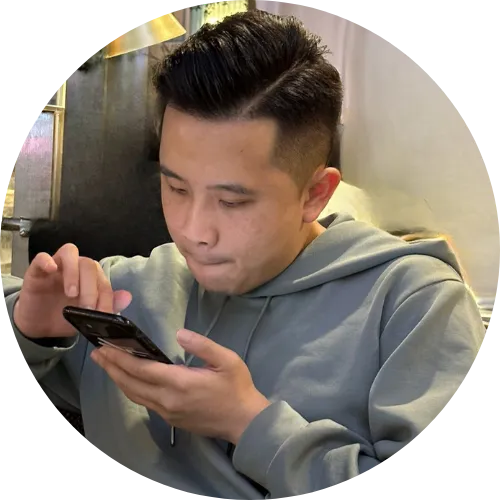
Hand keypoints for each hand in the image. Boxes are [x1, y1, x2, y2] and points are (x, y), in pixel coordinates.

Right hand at [14, 243, 131, 338]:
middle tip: (87, 307)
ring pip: (70, 253)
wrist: (39, 326)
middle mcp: (76, 268)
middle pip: (89, 264)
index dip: (106, 298)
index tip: (102, 314)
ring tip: (72, 294)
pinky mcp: (36, 270)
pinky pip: (42, 257)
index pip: (103, 281)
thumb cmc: (65, 318)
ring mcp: (57, 266)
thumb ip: (107, 306)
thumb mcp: (88, 317)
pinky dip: (47, 261)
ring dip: (74, 272)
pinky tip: (51, 270)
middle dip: (91, 288)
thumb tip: (127, 297)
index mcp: (91, 279)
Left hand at [91, 328, 270, 443]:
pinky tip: (128, 381)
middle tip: (96, 354)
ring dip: (118, 380)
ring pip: (134, 395)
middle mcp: (168, 400)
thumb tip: (180, 333)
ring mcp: (167, 411)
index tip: (104, 347)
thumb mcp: (227, 360)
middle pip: (131, 384)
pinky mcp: (171, 418)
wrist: (244, 421)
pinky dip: (130, 389)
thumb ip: (203, 345)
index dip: (121, 358)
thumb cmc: (237, 387)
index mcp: (180, 383)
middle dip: (112, 368)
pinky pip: (144, 402)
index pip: (142, 370)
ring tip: (106, 366)